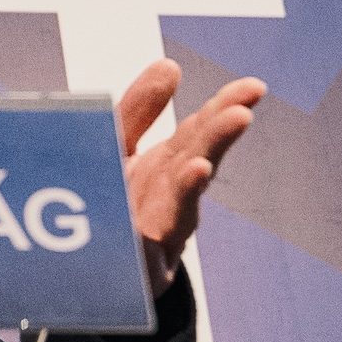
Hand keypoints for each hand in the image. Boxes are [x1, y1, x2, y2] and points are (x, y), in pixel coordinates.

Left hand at [115, 59, 264, 294]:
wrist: (87, 277)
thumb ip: (138, 112)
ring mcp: (159, 238)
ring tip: (200, 166)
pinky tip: (147, 226)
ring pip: (177, 210)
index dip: (224, 109)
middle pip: (193, 167)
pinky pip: (143, 254)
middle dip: (215, 141)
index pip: (200, 133)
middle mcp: (172, 200)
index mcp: (168, 168)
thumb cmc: (112, 206)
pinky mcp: (139, 274)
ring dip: (187, 187)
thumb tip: (170, 65)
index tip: (254, 87)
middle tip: (241, 114)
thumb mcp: (117, 149)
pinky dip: (148, 240)